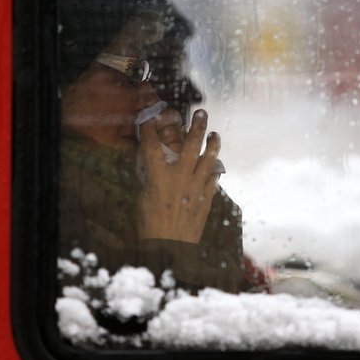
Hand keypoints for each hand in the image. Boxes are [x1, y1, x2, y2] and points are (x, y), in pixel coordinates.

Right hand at [136, 109, 220, 243]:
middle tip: (201, 113)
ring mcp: (195, 187)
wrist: (169, 247)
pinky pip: (214, 177)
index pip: (151, 145)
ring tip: (215, 134)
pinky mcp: (206, 198)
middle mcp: (179, 178)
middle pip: (190, 145)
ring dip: (212, 144)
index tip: (149, 116)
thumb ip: (150, 177)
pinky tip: (215, 162)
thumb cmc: (150, 224)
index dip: (149, 128)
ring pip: (208, 159)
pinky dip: (214, 167)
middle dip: (196, 126)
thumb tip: (153, 164)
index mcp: (158, 177)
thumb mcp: (143, 196)